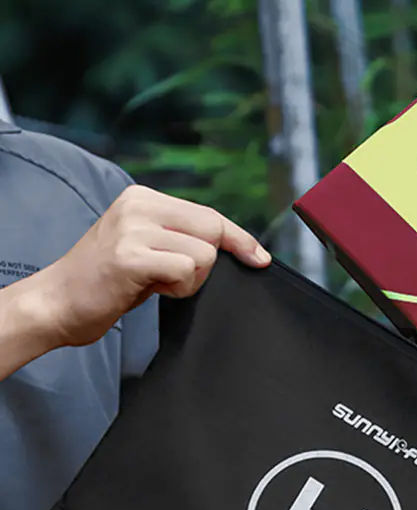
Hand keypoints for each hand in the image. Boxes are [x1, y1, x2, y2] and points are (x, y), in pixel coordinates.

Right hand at [32, 185, 270, 347]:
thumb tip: (232, 245)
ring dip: (190, 280)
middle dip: (209, 263)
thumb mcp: (146, 247)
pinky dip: (178, 287)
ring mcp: (133, 228)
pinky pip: (187, 270)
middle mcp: (139, 205)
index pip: (210, 214)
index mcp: (144, 198)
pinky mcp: (130, 255)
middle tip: (175, 279)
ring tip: (156, 283)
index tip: (260, 258)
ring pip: (204, 253)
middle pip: (214, 229)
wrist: (55, 303)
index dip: (240, 238)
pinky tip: (149, 289)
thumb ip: (181, 237)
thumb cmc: (105, 282)